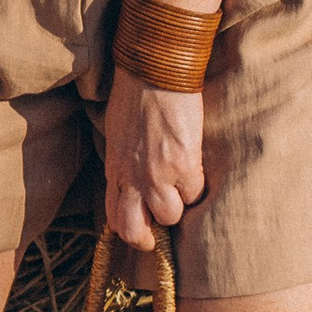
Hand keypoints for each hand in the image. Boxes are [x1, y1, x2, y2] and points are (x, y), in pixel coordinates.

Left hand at [103, 66, 205, 249]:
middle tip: (162, 227)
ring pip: (171, 215)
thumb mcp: (117, 135)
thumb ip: (124, 163)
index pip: (113, 217)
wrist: (155, 72)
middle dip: (149, 238)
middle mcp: (132, 178)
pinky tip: (195, 166)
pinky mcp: (183, 165)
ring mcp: (157, 175)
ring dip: (179, 204)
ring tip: (182, 185)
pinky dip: (197, 184)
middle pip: (134, 231)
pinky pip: (195, 192)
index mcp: (114, 169)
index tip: (142, 228)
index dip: (128, 230)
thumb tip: (132, 182)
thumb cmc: (134, 97)